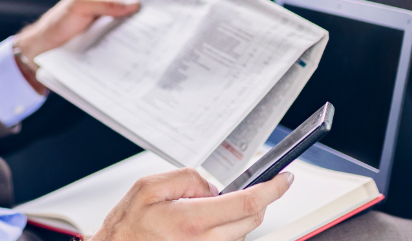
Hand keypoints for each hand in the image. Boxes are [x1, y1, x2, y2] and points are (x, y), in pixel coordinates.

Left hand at [14, 0, 139, 63]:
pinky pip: (129, 31)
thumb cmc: (60, 20)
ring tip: (168, 19)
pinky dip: (139, 33)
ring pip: (135, 12)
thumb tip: (136, 4)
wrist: (47, 47)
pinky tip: (151, 38)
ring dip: (148, 15)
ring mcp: (113, 18)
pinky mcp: (112, 35)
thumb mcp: (80, 6)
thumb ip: (106, 4)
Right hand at [90, 168, 291, 240]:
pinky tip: (207, 223)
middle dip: (257, 199)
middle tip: (246, 185)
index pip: (247, 203)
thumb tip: (211, 186)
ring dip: (238, 216)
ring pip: (243, 233)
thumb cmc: (127, 227)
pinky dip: (228, 230)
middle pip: (252, 219)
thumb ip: (187, 178)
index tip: (284, 179)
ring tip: (206, 208)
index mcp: (191, 222)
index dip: (272, 189)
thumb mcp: (149, 188)